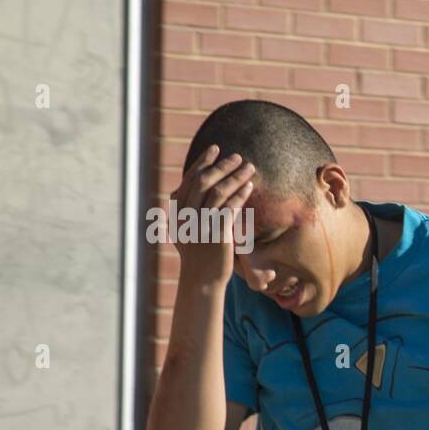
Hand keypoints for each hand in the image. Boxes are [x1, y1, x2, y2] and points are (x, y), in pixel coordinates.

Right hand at [165, 143, 255, 285]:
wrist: (202, 280)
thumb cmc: (197, 256)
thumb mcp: (184, 230)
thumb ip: (184, 211)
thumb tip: (180, 192)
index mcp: (178, 211)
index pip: (190, 179)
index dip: (202, 162)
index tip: (215, 150)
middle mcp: (187, 215)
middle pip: (204, 181)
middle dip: (222, 166)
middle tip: (238, 156)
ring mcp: (202, 223)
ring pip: (219, 191)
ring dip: (235, 176)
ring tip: (249, 167)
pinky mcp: (217, 233)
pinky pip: (230, 207)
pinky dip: (240, 194)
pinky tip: (250, 186)